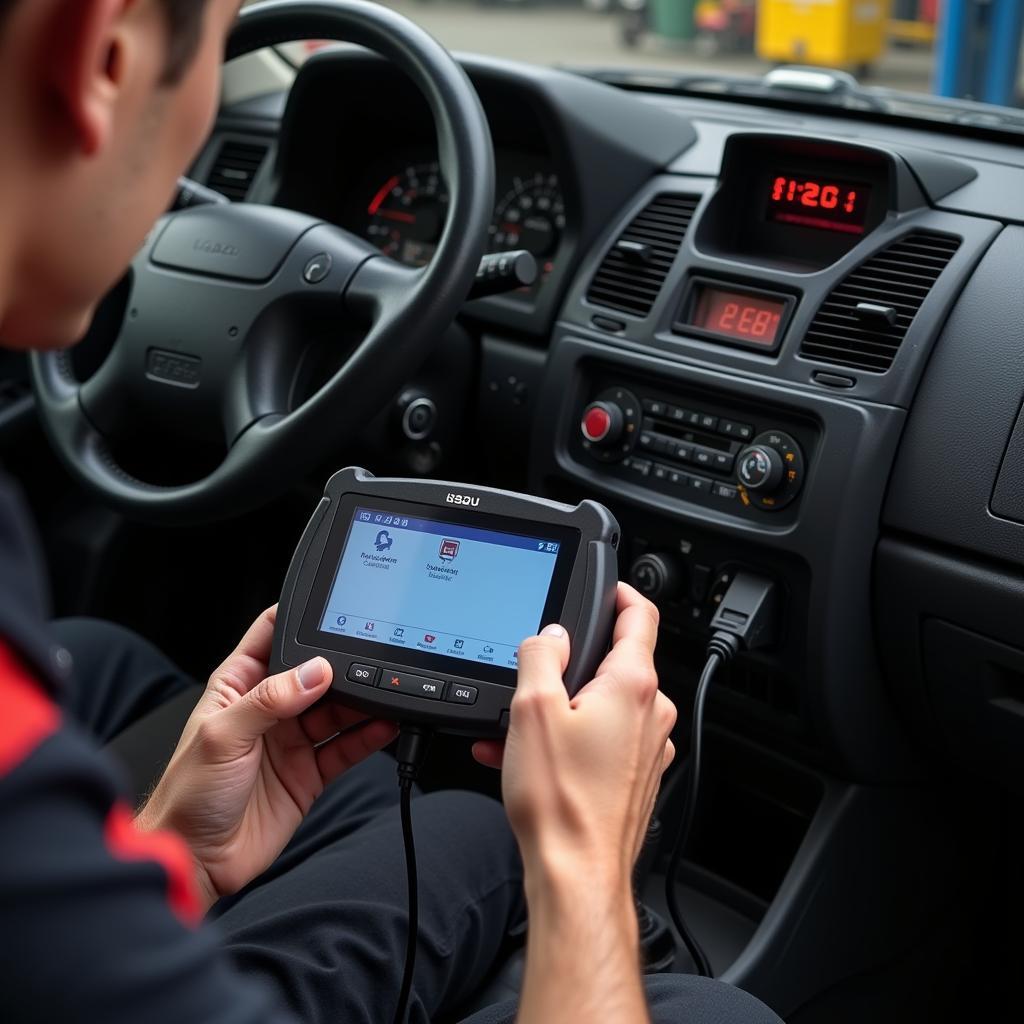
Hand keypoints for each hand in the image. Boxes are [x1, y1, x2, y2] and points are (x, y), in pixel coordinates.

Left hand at [137, 606, 397, 911]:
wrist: (194, 860)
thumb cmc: (187, 795)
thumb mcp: (222, 736)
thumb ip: (269, 701)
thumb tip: (315, 672)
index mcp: (239, 685)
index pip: (272, 635)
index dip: (298, 618)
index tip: (330, 609)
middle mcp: (269, 708)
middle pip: (314, 672)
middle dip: (341, 662)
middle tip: (369, 658)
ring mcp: (292, 740)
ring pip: (337, 708)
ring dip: (361, 699)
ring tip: (385, 688)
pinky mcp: (310, 772)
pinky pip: (347, 746)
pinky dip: (369, 735)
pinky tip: (385, 722)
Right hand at [474, 582, 675, 888]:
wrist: (577, 876)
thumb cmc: (562, 802)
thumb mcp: (531, 709)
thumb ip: (540, 656)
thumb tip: (548, 637)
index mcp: (632, 685)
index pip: (640, 616)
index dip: (621, 593)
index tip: (607, 587)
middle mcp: (650, 714)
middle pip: (613, 664)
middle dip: (568, 666)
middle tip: (531, 676)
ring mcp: (647, 748)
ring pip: (600, 707)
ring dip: (557, 710)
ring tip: (512, 731)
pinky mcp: (635, 777)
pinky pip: (600, 742)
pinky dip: (565, 741)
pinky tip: (524, 759)